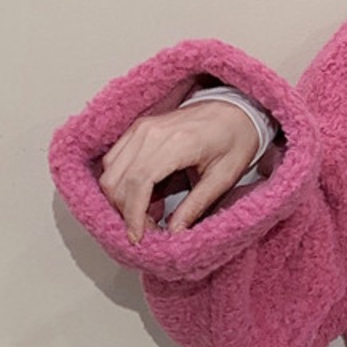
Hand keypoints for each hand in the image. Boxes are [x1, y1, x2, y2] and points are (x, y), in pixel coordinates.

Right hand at [99, 100, 259, 243]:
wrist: (236, 108)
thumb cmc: (236, 138)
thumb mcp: (224, 177)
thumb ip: (197, 205)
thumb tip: (174, 232)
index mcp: (176, 143)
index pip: (138, 183)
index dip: (133, 215)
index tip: (138, 238)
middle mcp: (151, 133)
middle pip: (117, 180)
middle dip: (125, 211)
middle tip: (149, 229)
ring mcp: (142, 128)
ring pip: (109, 170)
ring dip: (120, 198)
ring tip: (147, 215)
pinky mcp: (138, 128)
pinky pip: (114, 159)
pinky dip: (120, 182)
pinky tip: (143, 196)